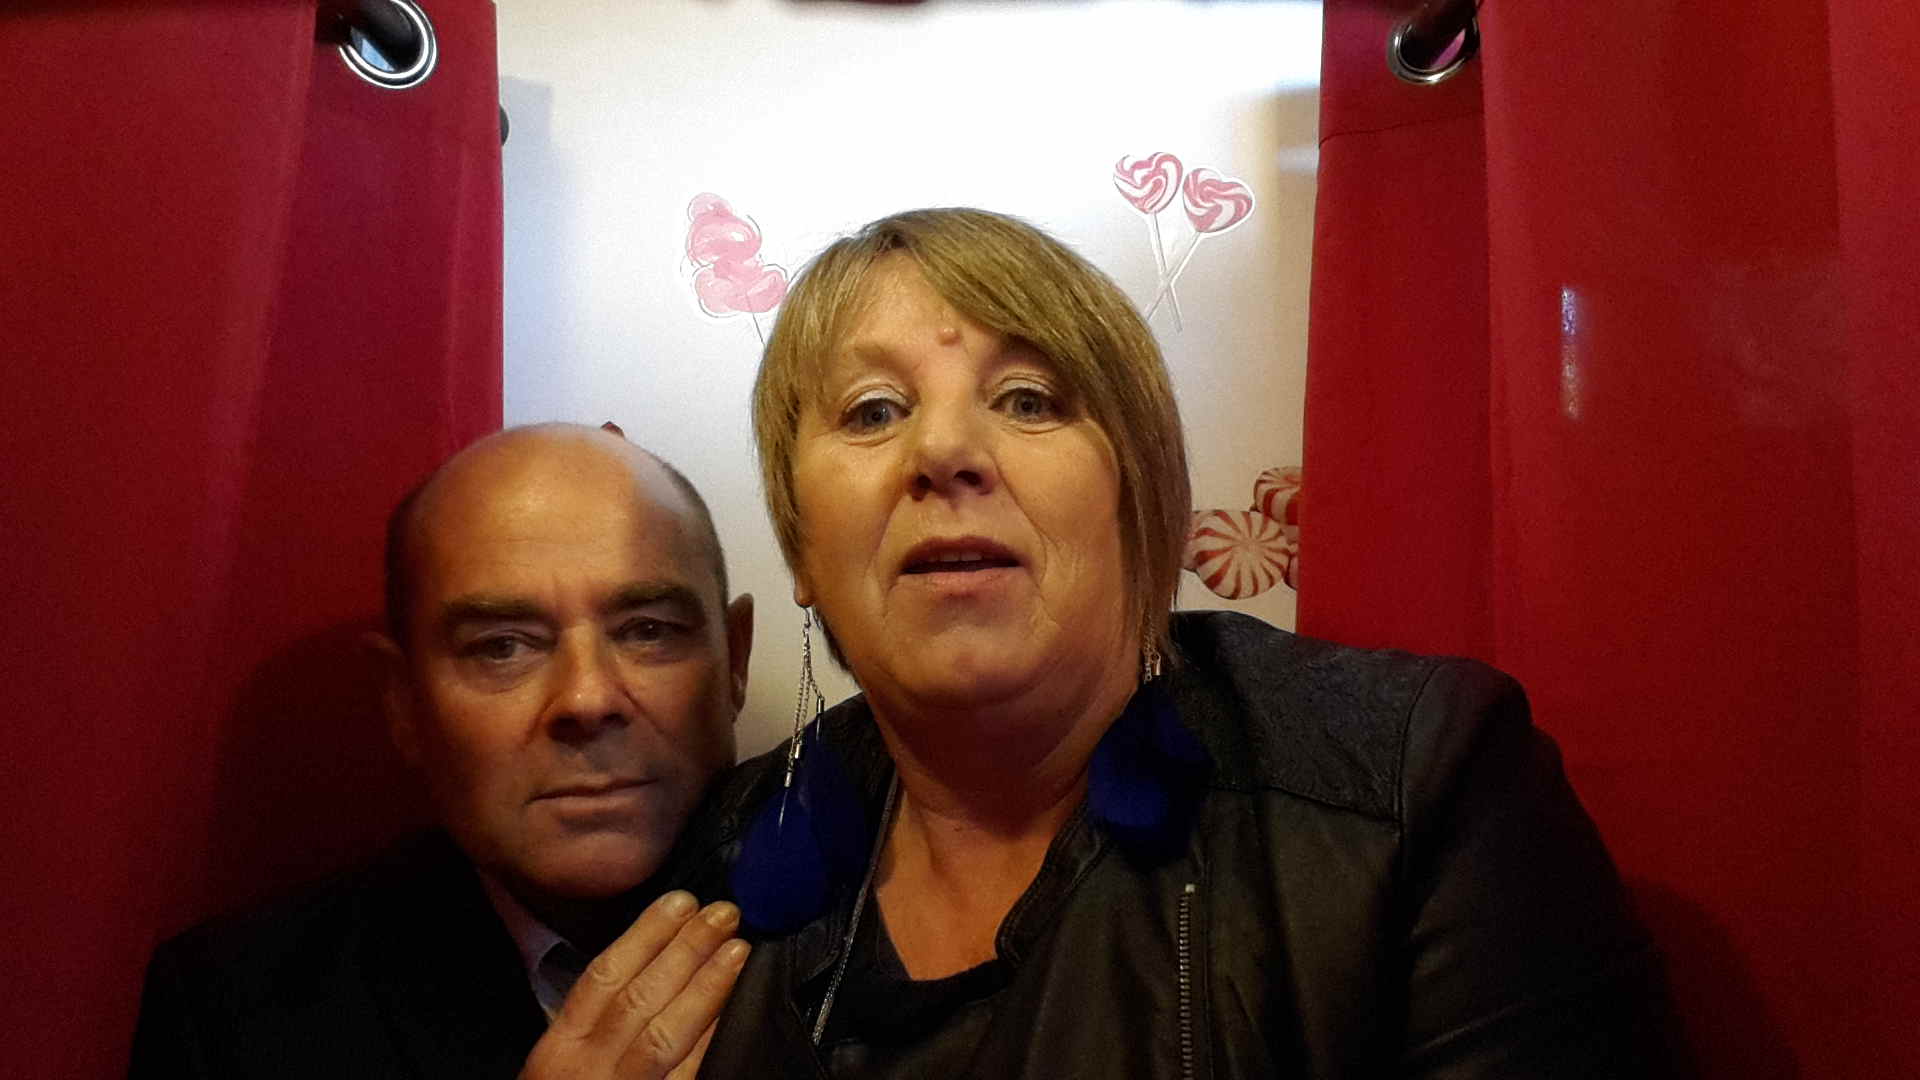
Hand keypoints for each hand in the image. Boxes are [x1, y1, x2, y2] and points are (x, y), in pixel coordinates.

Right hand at [520, 891, 749, 1079]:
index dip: (645, 935)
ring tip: (737, 949)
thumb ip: (595, 1021)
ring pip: (664, 1032)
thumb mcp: (563, 1063)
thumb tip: (649, 963)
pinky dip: (709, 1039)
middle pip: (638, 996)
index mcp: (558, 1049)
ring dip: (705, 986)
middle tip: (723, 912)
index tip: (679, 902)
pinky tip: (732, 1010)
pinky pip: (685, 1073)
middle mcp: (585, 1069)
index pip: (603, 977)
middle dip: (684, 949)